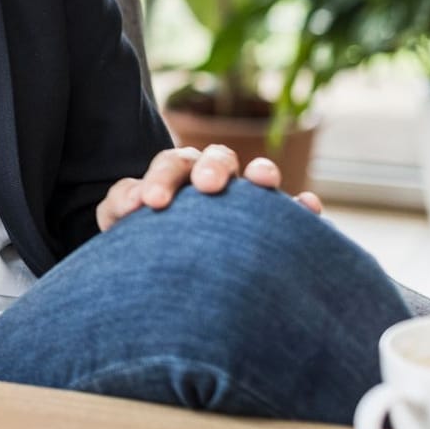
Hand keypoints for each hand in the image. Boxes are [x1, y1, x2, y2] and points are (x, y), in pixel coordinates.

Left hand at [95, 144, 322, 232]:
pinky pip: (292, 209)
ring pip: (259, 175)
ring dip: (262, 173)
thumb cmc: (140, 237)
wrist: (163, 270)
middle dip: (213, 166)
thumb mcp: (121, 221)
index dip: (162, 178)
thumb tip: (137, 201)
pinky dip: (300, 206)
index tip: (151, 202)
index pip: (171, 165)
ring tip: (263, 182)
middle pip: (218, 158)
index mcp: (176, 173)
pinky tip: (308, 208)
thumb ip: (122, 204)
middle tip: (206, 185)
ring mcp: (246, 197)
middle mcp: (214, 176)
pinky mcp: (273, 221)